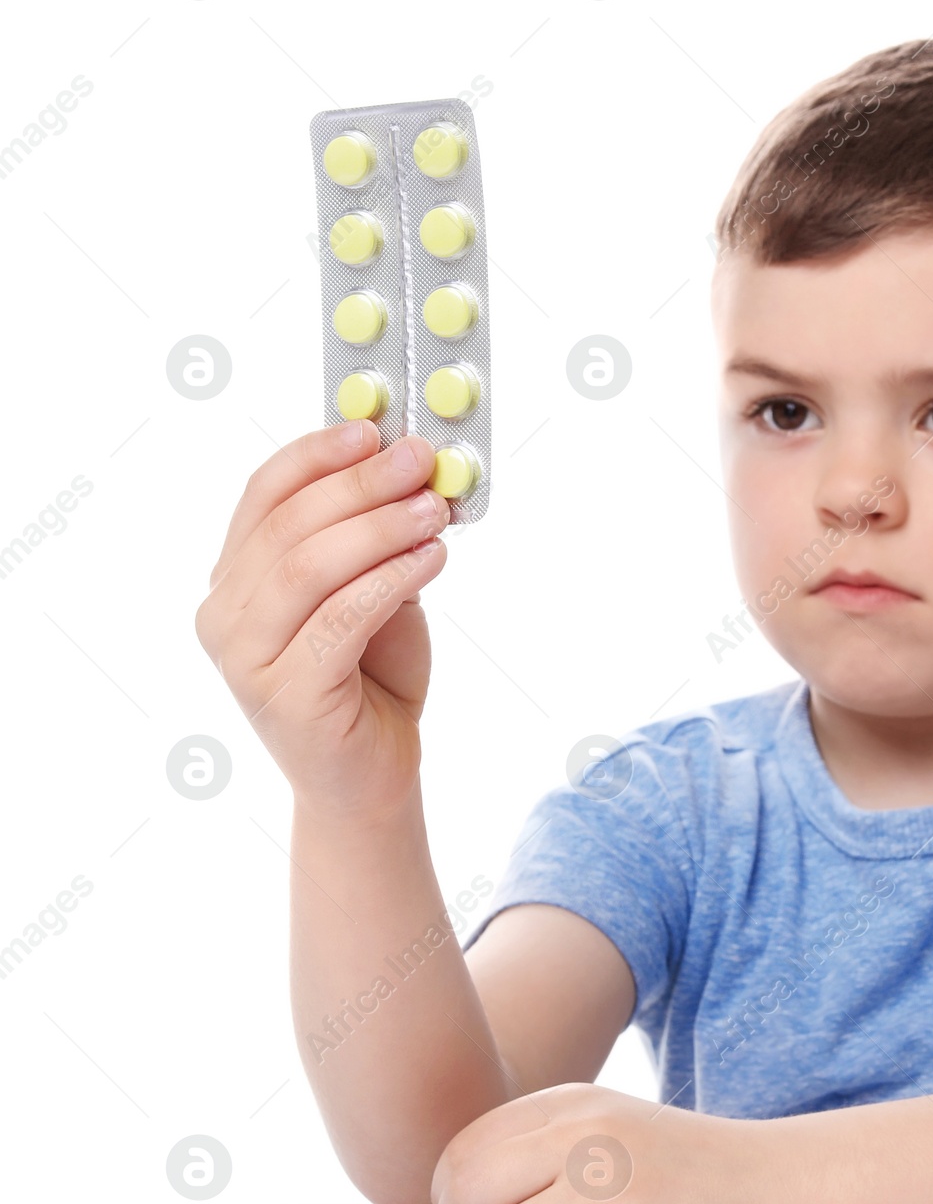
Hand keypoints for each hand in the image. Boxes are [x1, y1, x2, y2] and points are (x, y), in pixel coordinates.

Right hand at [194, 421, 449, 824]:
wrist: (369, 774)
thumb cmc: (370, 676)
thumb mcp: (371, 592)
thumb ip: (373, 540)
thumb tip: (410, 468)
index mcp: (235, 578)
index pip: (263, 495)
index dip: (316, 454)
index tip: (372, 429)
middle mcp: (224, 614)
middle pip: (289, 525)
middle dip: (362, 485)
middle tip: (421, 461)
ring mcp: (246, 659)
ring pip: (310, 568)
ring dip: (381, 528)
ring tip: (436, 510)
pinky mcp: (286, 696)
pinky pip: (340, 619)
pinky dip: (390, 580)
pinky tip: (432, 559)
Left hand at [431, 1083, 779, 1203]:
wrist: (768, 1182)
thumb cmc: (678, 1163)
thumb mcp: (601, 1122)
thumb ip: (533, 1143)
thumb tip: (456, 1194)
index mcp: (567, 1103)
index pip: (461, 1150)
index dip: (451, 1199)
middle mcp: (582, 1135)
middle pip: (466, 1194)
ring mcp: (608, 1186)